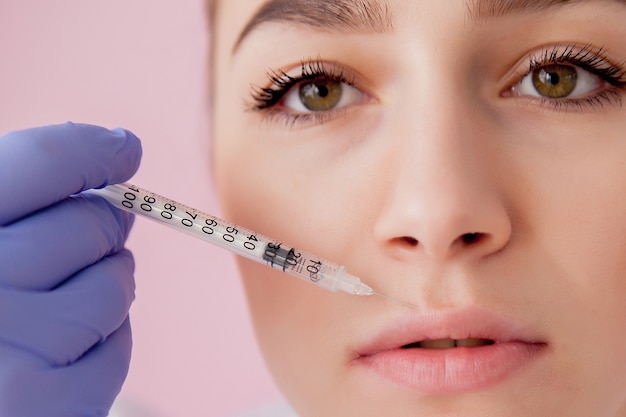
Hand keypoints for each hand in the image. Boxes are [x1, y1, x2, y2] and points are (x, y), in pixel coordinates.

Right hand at [0, 122, 141, 415]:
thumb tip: (116, 149)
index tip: (123, 149)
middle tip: (79, 243)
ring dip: (105, 288)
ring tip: (55, 308)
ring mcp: (13, 352)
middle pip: (92, 223)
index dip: (93, 149)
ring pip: (116, 283)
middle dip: (99, 228)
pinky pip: (118, 346)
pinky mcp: (49, 407)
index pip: (42, 161)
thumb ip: (20, 202)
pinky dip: (104, 343)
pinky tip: (60, 353)